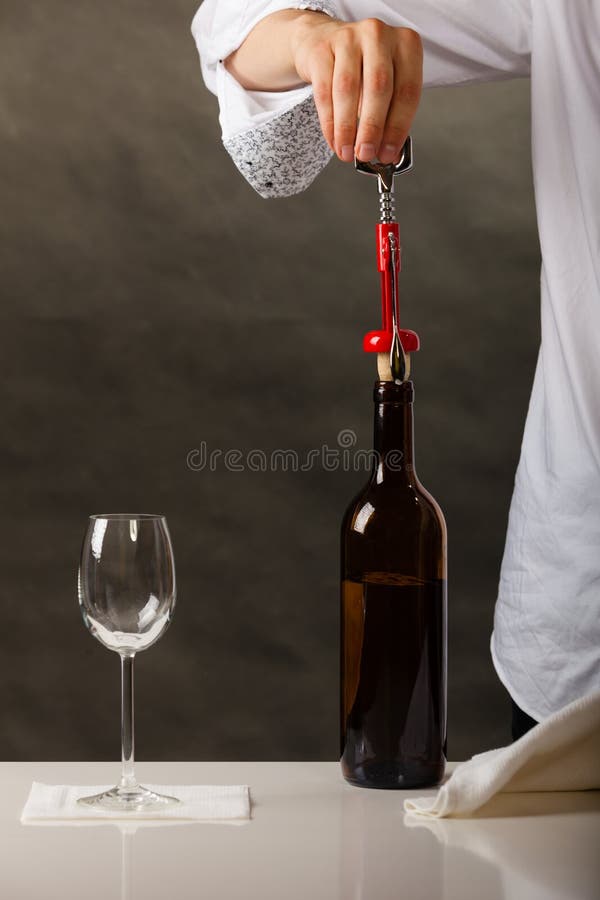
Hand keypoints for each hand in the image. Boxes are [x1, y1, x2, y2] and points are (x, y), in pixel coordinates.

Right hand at [291, 15, 422, 163]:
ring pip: (348, 90)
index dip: (398, 127)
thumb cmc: (361, 66)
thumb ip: (390, 113)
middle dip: (372, 129)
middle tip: (366, 154)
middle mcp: (379, 35)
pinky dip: (329, 122)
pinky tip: (334, 140)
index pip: (407, 91)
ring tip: (347, 152)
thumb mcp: (386, 83)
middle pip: (378, 88)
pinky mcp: (321, 48)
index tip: (389, 152)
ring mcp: (349, 38)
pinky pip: (324, 91)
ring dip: (347, 128)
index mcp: (406, 44)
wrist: (323, 41)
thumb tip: (387, 150)